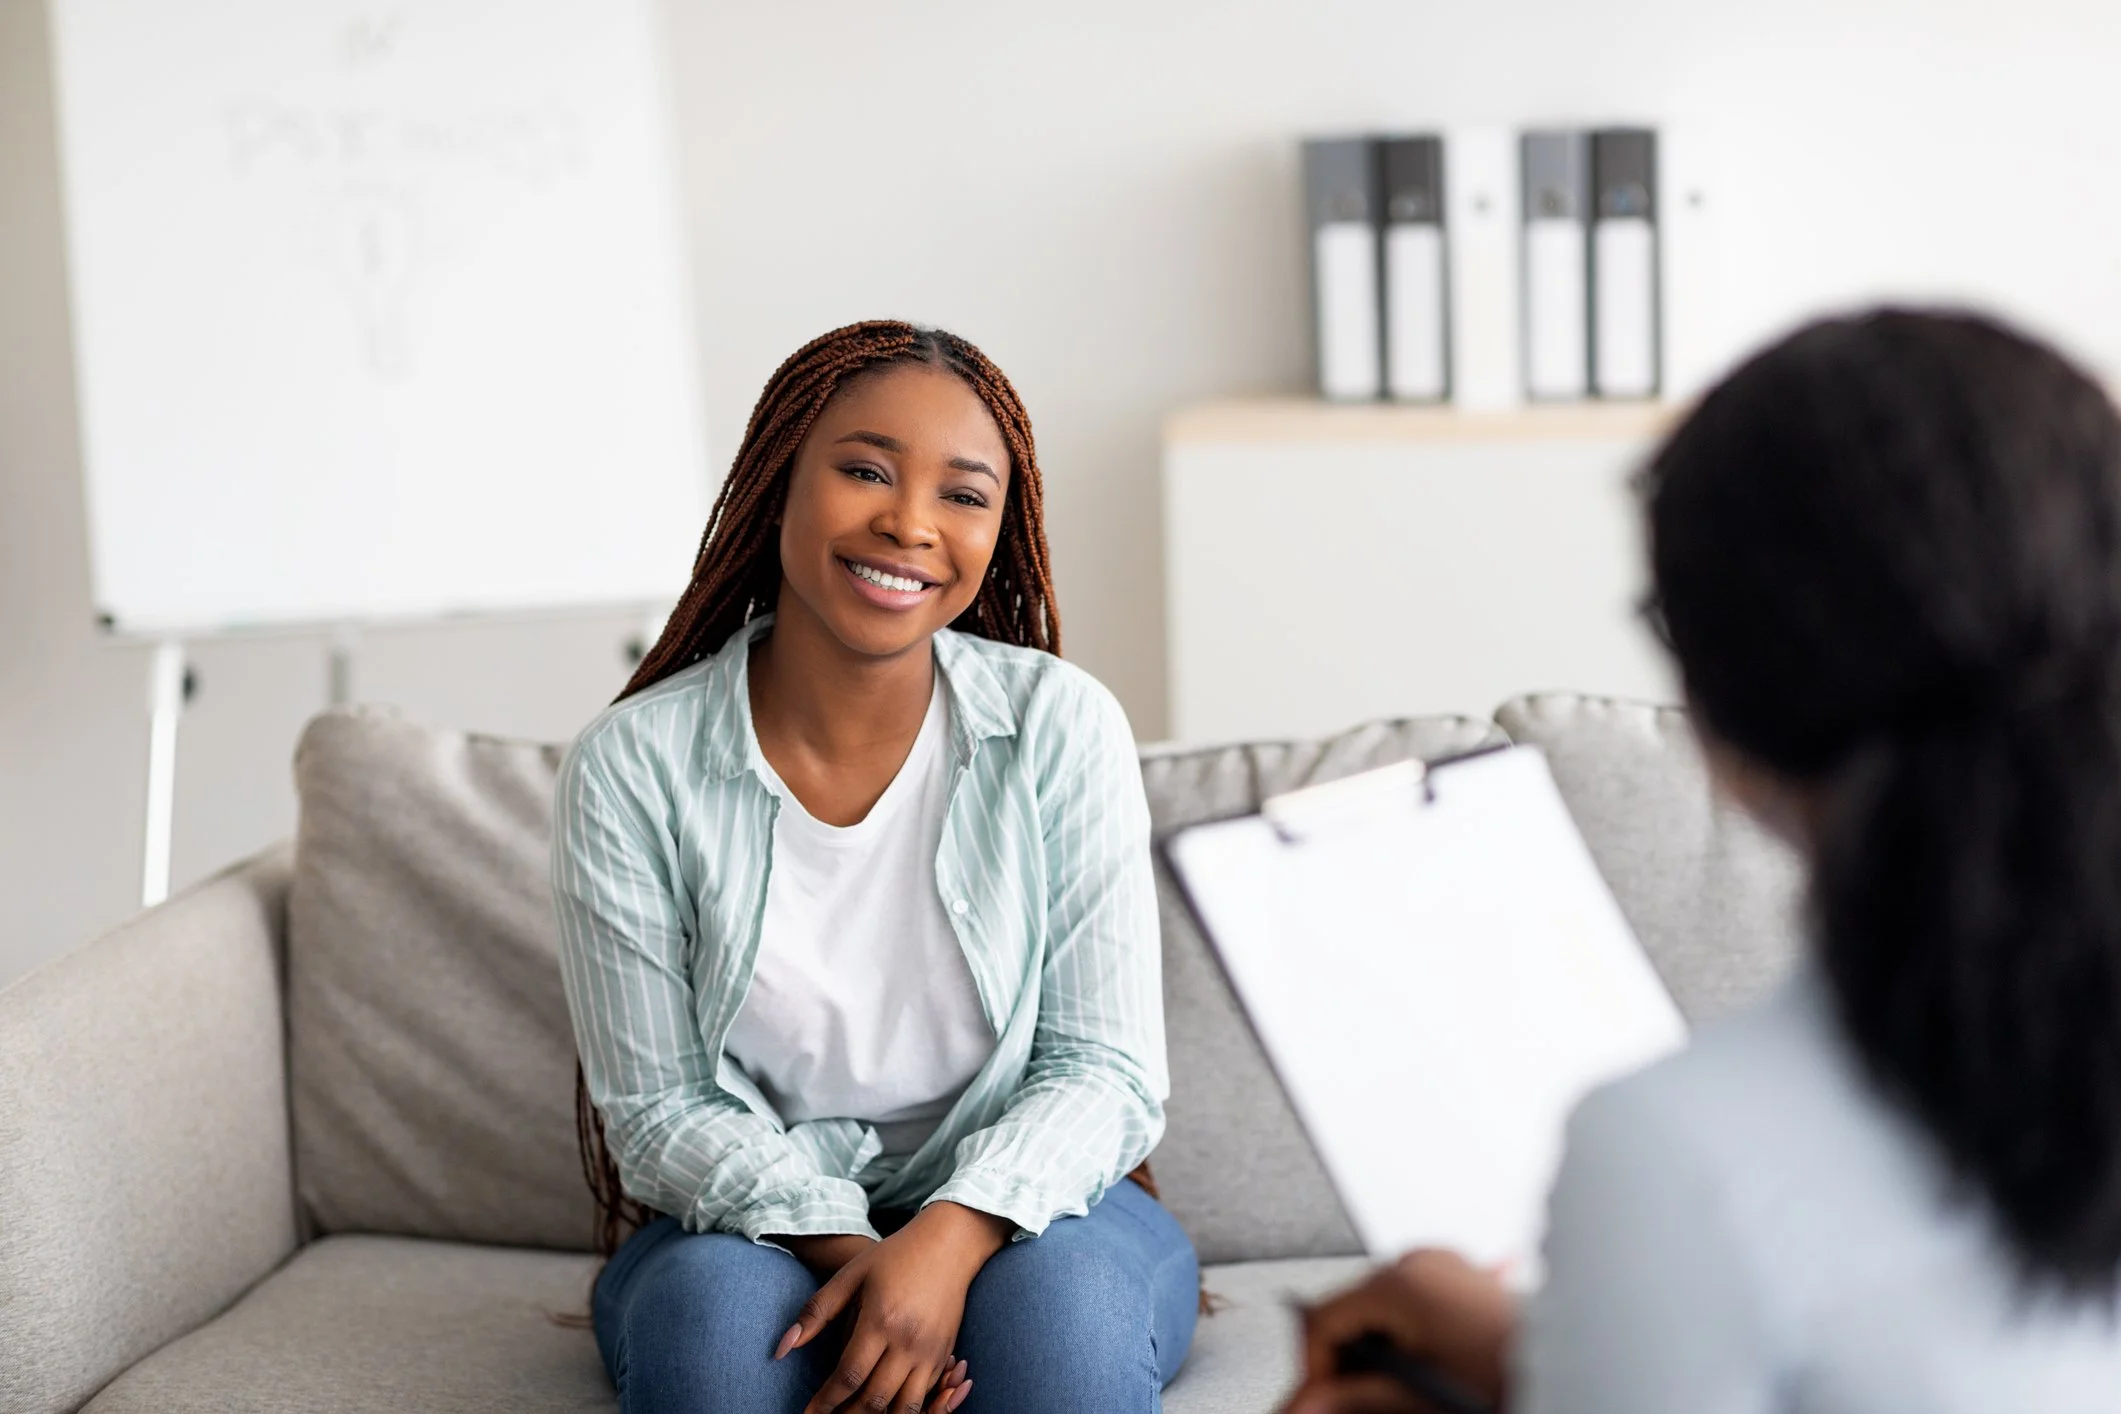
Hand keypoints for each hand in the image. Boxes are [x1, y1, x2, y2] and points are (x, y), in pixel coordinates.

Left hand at [779, 1201, 1012, 1413]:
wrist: (950, 1244)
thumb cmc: (895, 1256)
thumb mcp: (851, 1275)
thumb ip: (816, 1313)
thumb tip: (782, 1348)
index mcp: (881, 1321)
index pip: (848, 1376)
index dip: (825, 1402)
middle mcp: (908, 1342)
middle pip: (874, 1399)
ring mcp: (931, 1352)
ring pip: (904, 1408)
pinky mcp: (945, 1355)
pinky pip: (924, 1397)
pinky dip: (904, 1409)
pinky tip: (885, 1408)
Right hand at [1282, 1250, 1516, 1413]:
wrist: (1585, 1371)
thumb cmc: (1515, 1379)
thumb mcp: (1422, 1397)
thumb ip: (1359, 1399)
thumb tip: (1312, 1404)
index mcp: (1401, 1282)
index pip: (1323, 1319)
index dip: (1314, 1370)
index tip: (1317, 1403)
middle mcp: (1420, 1261)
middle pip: (1352, 1314)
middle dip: (1348, 1364)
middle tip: (1354, 1405)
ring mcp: (1446, 1265)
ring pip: (1382, 1312)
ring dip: (1380, 1355)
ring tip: (1401, 1394)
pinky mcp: (1466, 1278)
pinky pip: (1416, 1305)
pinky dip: (1410, 1340)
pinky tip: (1420, 1370)